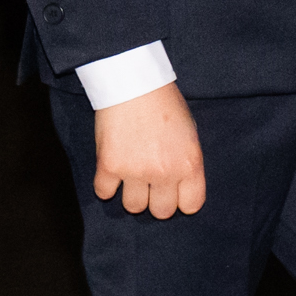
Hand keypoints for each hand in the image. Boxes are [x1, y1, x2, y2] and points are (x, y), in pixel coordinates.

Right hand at [92, 82, 205, 218]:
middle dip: (156, 200)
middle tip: (151, 183)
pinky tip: (112, 171)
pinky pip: (104, 193)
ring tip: (131, 176)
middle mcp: (165, 172)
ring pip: (133, 207)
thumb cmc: (165, 104)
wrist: (135, 83)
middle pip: (161, 212)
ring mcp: (136, 171)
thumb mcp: (190, 133)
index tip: (174, 192)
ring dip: (131, 194)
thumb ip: (187, 162)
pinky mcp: (109, 166)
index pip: (191, 205)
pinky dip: (106, 185)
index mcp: (190, 164)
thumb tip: (181, 184)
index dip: (182, 201)